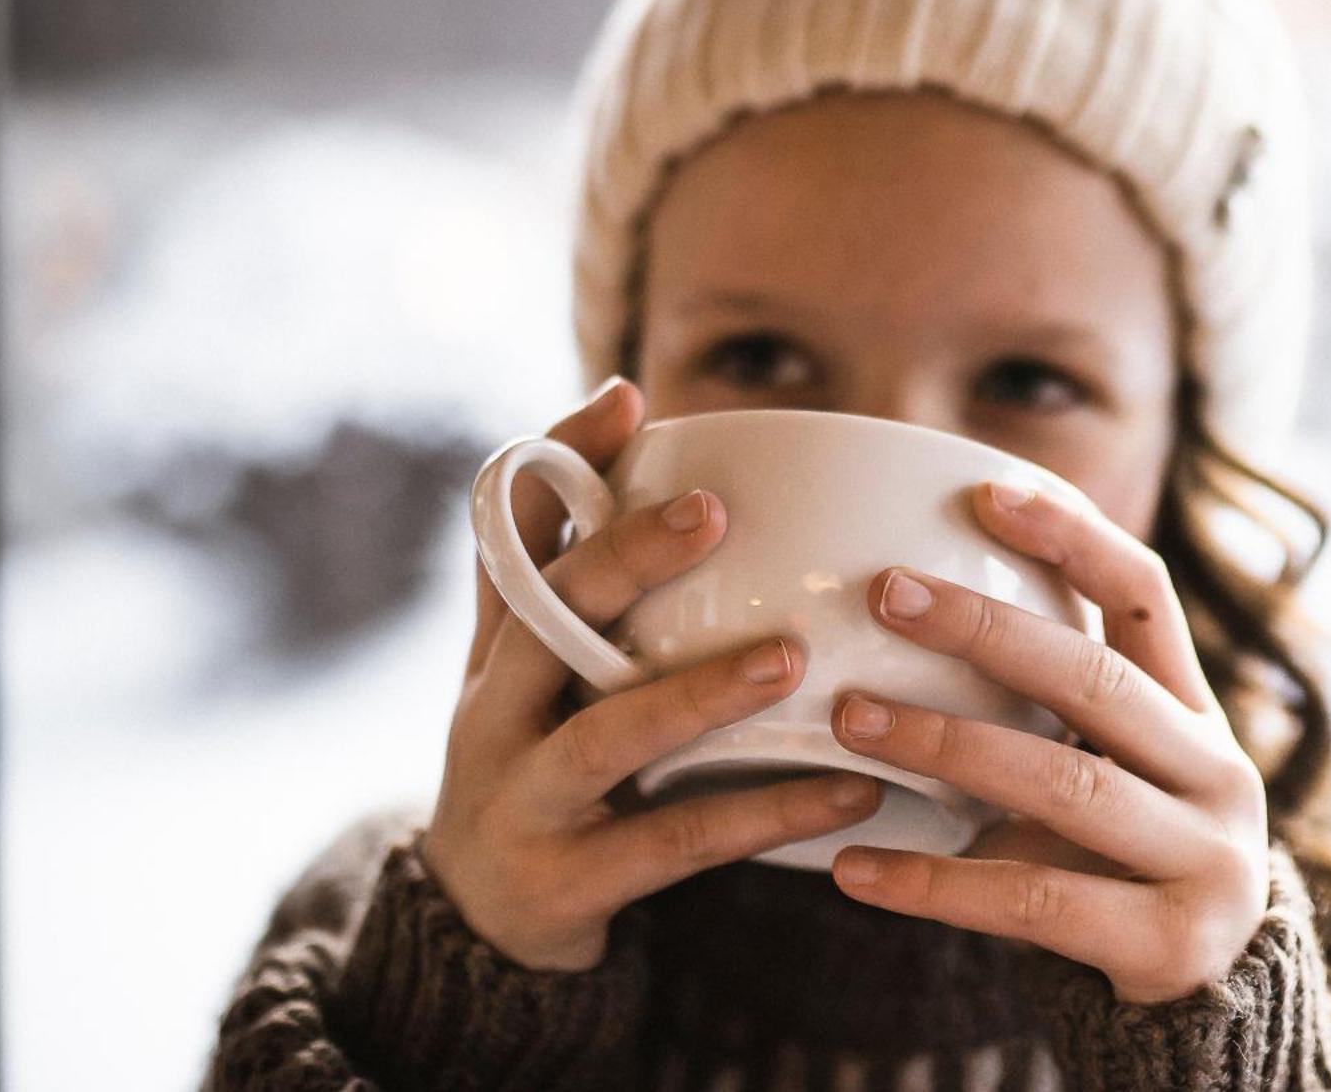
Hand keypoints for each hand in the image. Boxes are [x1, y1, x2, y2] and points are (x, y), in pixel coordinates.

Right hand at [420, 379, 881, 970]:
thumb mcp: (553, 673)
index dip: (556, 464)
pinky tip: (847, 792)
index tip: (628, 400)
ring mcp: (522, 799)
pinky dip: (764, 814)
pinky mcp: (565, 883)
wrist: (483, 929)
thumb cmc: (550, 761)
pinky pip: (675, 842)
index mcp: (500, 648)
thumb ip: (597, 578)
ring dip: (700, 692)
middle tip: (715, 510)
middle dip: (624, 558)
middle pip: (543, 618)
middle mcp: (492, 712)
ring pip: (609, 734)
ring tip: (792, 658)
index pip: (509, 535)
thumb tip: (648, 424)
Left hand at [826, 481, 1269, 1003]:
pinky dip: (934, 883)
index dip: (1072, 536)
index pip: (1146, 596)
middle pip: (1095, 680)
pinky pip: (1033, 901)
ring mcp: (1203, 858)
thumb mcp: (1110, 771)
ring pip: (1063, 786)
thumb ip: (1047, 710)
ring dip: (945, 745)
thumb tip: (893, 613)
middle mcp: (1214, 772)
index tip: (986, 491)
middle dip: (985, 629)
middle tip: (884, 592)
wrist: (1205, 1000)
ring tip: (849, 720)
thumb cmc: (1120, 858)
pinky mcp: (1168, 941)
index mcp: (1193, 712)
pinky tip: (854, 866)